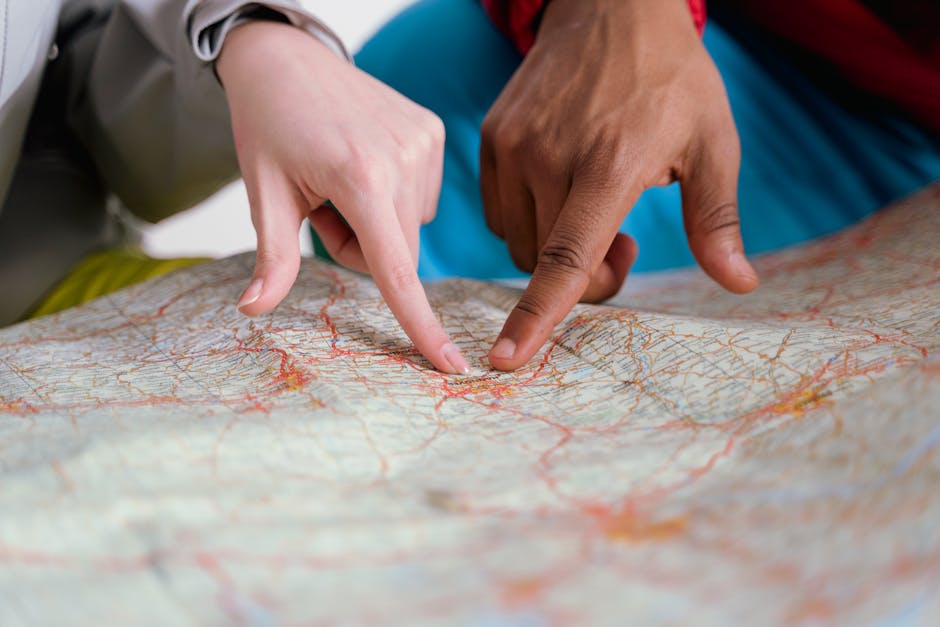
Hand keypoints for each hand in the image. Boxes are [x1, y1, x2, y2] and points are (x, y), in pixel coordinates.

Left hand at [217, 21, 468, 374]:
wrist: (285, 58)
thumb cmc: (267, 126)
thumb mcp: (264, 194)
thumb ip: (273, 258)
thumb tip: (252, 311)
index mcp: (361, 179)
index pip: (396, 271)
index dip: (422, 326)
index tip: (452, 367)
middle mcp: (404, 160)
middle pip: (398, 255)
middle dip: (362, 250)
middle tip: (322, 209)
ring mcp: (424, 143)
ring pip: (409, 229)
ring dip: (377, 224)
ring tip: (340, 180)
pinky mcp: (432, 132)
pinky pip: (420, 198)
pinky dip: (393, 197)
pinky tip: (365, 162)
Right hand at [480, 0, 757, 370]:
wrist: (611, 7)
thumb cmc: (671, 79)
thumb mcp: (713, 143)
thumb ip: (716, 220)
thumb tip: (740, 284)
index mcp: (609, 164)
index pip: (566, 258)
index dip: (538, 316)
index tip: (507, 360)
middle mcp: (549, 156)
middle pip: (545, 262)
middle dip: (586, 274)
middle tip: (626, 242)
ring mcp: (513, 145)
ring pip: (518, 241)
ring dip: (553, 248)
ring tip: (593, 206)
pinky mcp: (492, 137)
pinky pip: (499, 211)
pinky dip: (529, 220)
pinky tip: (563, 187)